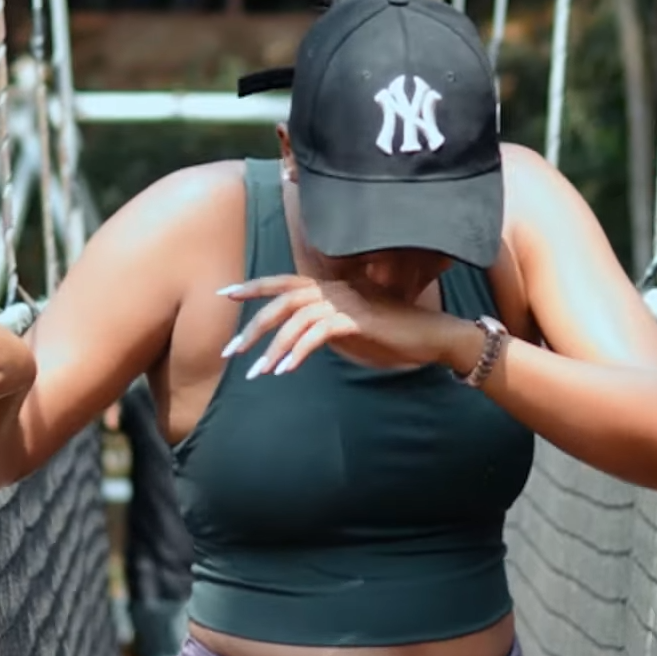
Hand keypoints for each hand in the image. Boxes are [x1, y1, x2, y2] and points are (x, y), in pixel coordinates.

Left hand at [221, 275, 471, 377]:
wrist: (432, 335)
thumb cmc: (393, 333)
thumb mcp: (352, 327)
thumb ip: (325, 326)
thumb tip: (299, 340)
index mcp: (331, 287)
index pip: (284, 282)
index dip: (254, 286)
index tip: (225, 293)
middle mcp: (334, 289)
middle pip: (282, 301)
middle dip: (253, 326)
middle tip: (231, 352)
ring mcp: (345, 302)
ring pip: (296, 320)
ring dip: (273, 348)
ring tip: (257, 373)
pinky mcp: (356, 320)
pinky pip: (317, 334)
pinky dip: (297, 352)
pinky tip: (285, 371)